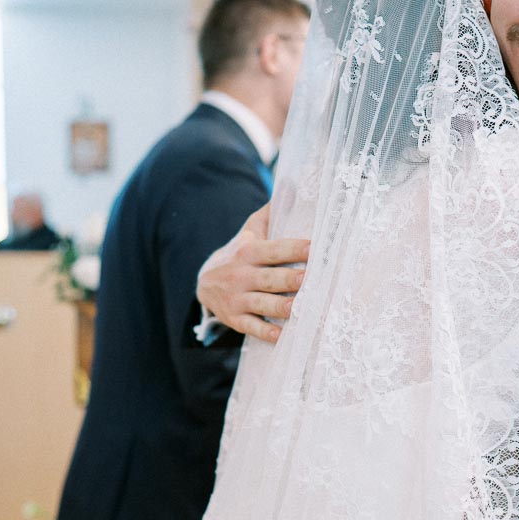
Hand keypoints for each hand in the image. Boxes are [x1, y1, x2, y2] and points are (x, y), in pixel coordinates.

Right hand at [196, 204, 308, 343]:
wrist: (203, 281)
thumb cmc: (240, 253)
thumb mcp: (249, 231)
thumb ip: (270, 213)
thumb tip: (290, 183)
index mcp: (249, 252)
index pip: (276, 250)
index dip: (295, 249)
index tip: (315, 249)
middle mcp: (243, 275)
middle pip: (271, 279)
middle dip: (290, 280)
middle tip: (310, 280)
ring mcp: (238, 298)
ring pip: (264, 304)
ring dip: (283, 307)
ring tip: (302, 309)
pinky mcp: (235, 318)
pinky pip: (252, 327)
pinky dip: (266, 333)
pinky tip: (282, 337)